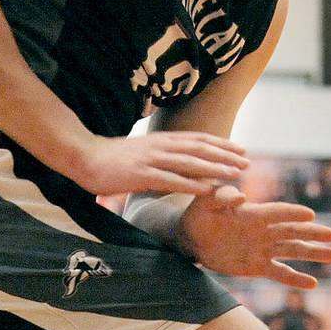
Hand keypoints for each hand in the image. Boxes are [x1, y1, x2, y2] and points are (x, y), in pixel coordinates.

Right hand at [70, 132, 246, 196]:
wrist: (83, 156)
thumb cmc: (108, 160)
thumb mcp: (138, 155)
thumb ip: (157, 158)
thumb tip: (169, 166)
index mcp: (160, 141)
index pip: (197, 139)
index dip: (221, 144)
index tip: (240, 149)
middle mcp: (160, 147)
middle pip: (200, 149)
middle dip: (226, 155)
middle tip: (247, 162)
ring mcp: (151, 160)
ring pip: (191, 163)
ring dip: (215, 168)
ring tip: (235, 174)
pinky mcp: (141, 175)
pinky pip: (171, 180)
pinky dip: (192, 185)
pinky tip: (208, 190)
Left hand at [180, 186, 330, 287]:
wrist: (191, 239)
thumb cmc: (199, 215)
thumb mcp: (205, 202)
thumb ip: (222, 196)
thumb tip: (240, 198)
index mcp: (254, 213)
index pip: (278, 213)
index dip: (292, 214)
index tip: (309, 216)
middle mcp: (264, 231)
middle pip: (293, 232)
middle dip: (313, 234)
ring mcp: (263, 249)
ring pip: (293, 251)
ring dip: (313, 253)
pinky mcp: (258, 266)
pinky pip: (280, 273)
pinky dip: (296, 279)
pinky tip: (313, 283)